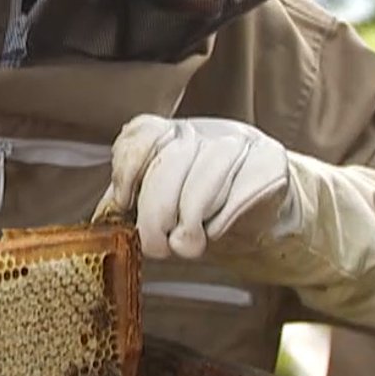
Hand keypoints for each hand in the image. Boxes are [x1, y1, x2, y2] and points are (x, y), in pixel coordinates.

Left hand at [98, 116, 294, 259]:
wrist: (264, 219)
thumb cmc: (206, 212)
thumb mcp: (164, 203)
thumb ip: (133, 204)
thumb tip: (104, 220)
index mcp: (174, 134)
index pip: (141, 134)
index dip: (127, 170)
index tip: (124, 202)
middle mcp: (206, 131)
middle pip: (170, 159)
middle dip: (156, 210)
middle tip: (157, 244)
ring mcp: (240, 143)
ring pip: (204, 176)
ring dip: (190, 219)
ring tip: (187, 244)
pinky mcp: (270, 163)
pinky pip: (239, 192)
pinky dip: (221, 220)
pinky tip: (216, 231)